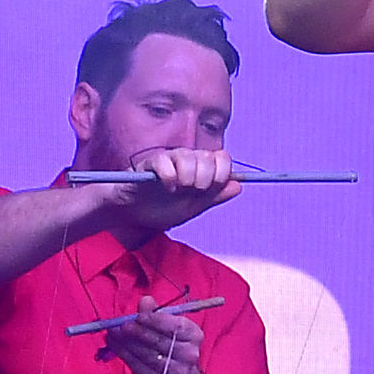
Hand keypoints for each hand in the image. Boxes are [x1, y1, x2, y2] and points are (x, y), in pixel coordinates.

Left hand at [100, 300, 214, 373]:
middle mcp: (190, 354)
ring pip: (148, 356)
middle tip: (120, 326)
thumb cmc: (167, 340)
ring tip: (113, 334)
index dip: (155, 321)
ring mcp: (177, 371)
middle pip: (160, 342)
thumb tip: (145, 300)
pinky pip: (140, 368)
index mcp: (194, 335)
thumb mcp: (163, 323)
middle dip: (137, 333)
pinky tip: (116, 346)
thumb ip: (154, 312)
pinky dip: (125, 356)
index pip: (176, 327)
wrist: (172, 369)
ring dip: (127, 344)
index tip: (138, 316)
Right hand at [114, 148, 240, 227]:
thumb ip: (215, 196)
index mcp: (200, 168)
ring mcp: (168, 159)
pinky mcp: (149, 163)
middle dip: (205, 178)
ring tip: (178, 190)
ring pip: (188, 156)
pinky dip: (169, 177)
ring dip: (187, 177)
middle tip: (193, 190)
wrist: (134, 216)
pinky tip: (166, 187)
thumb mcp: (194, 208)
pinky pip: (164, 162)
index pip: (222, 158)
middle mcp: (187, 159)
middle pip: (208, 156)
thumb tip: (239, 186)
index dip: (222, 172)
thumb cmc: (163, 210)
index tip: (212, 188)